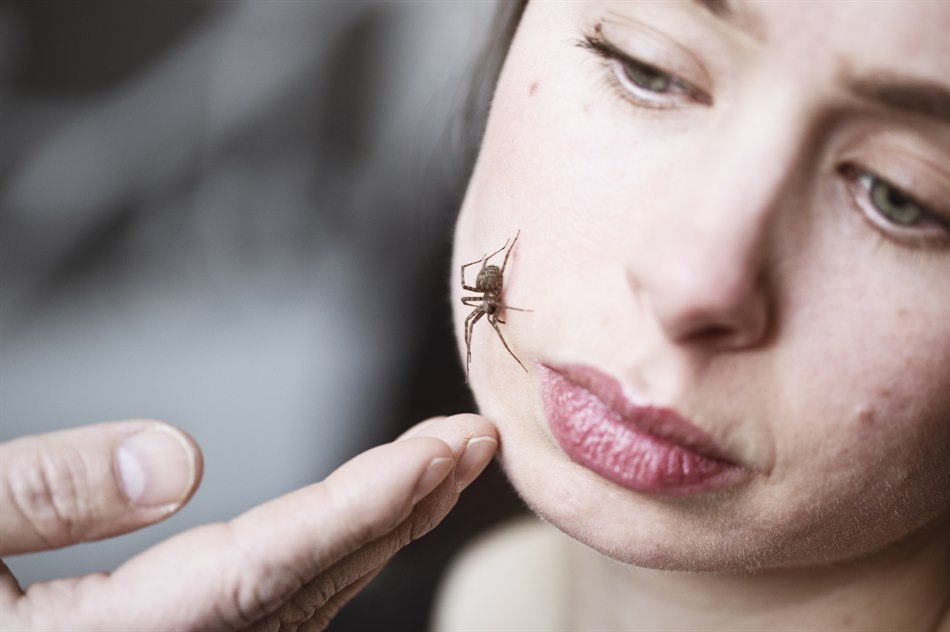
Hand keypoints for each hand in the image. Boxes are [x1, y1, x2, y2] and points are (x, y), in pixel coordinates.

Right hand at [0, 414, 497, 629]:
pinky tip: (362, 517)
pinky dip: (333, 555)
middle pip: (310, 587)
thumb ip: (40, 497)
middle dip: (403, 510)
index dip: (364, 504)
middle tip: (475, 439)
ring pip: (305, 603)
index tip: (445, 446)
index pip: (265, 566)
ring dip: (382, 531)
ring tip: (442, 464)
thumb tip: (181, 459)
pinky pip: (274, 610)